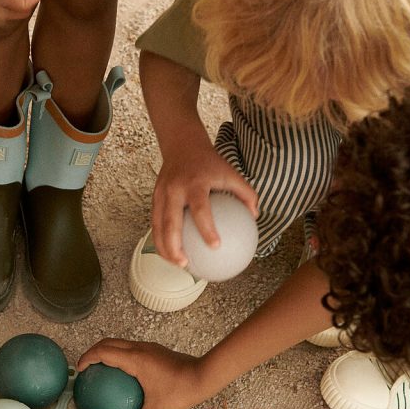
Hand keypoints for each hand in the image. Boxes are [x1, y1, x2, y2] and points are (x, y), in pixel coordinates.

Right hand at [77, 339, 207, 408]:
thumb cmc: (181, 390)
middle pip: (108, 343)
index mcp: (135, 359)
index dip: (87, 358)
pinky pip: (132, 349)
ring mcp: (148, 347)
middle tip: (86, 368)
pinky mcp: (156, 351)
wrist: (204, 375)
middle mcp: (140, 348)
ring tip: (101, 370)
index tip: (80, 369)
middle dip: (93, 351)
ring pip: (120, 343)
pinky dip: (121, 356)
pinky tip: (125, 376)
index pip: (103, 352)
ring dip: (107, 352)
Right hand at [153, 141, 257, 267]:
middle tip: (185, 264)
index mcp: (195, 183)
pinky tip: (170, 253)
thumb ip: (246, 193)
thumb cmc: (210, 163)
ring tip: (175, 264)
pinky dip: (160, 239)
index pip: (200, 209)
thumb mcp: (231, 172)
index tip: (215, 246)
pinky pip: (155, 222)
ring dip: (163, 247)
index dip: (206, 228)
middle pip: (170, 221)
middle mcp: (175, 189)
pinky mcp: (154, 197)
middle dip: (174, 246)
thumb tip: (255, 217)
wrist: (183, 144)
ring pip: (158, 225)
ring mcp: (161, 193)